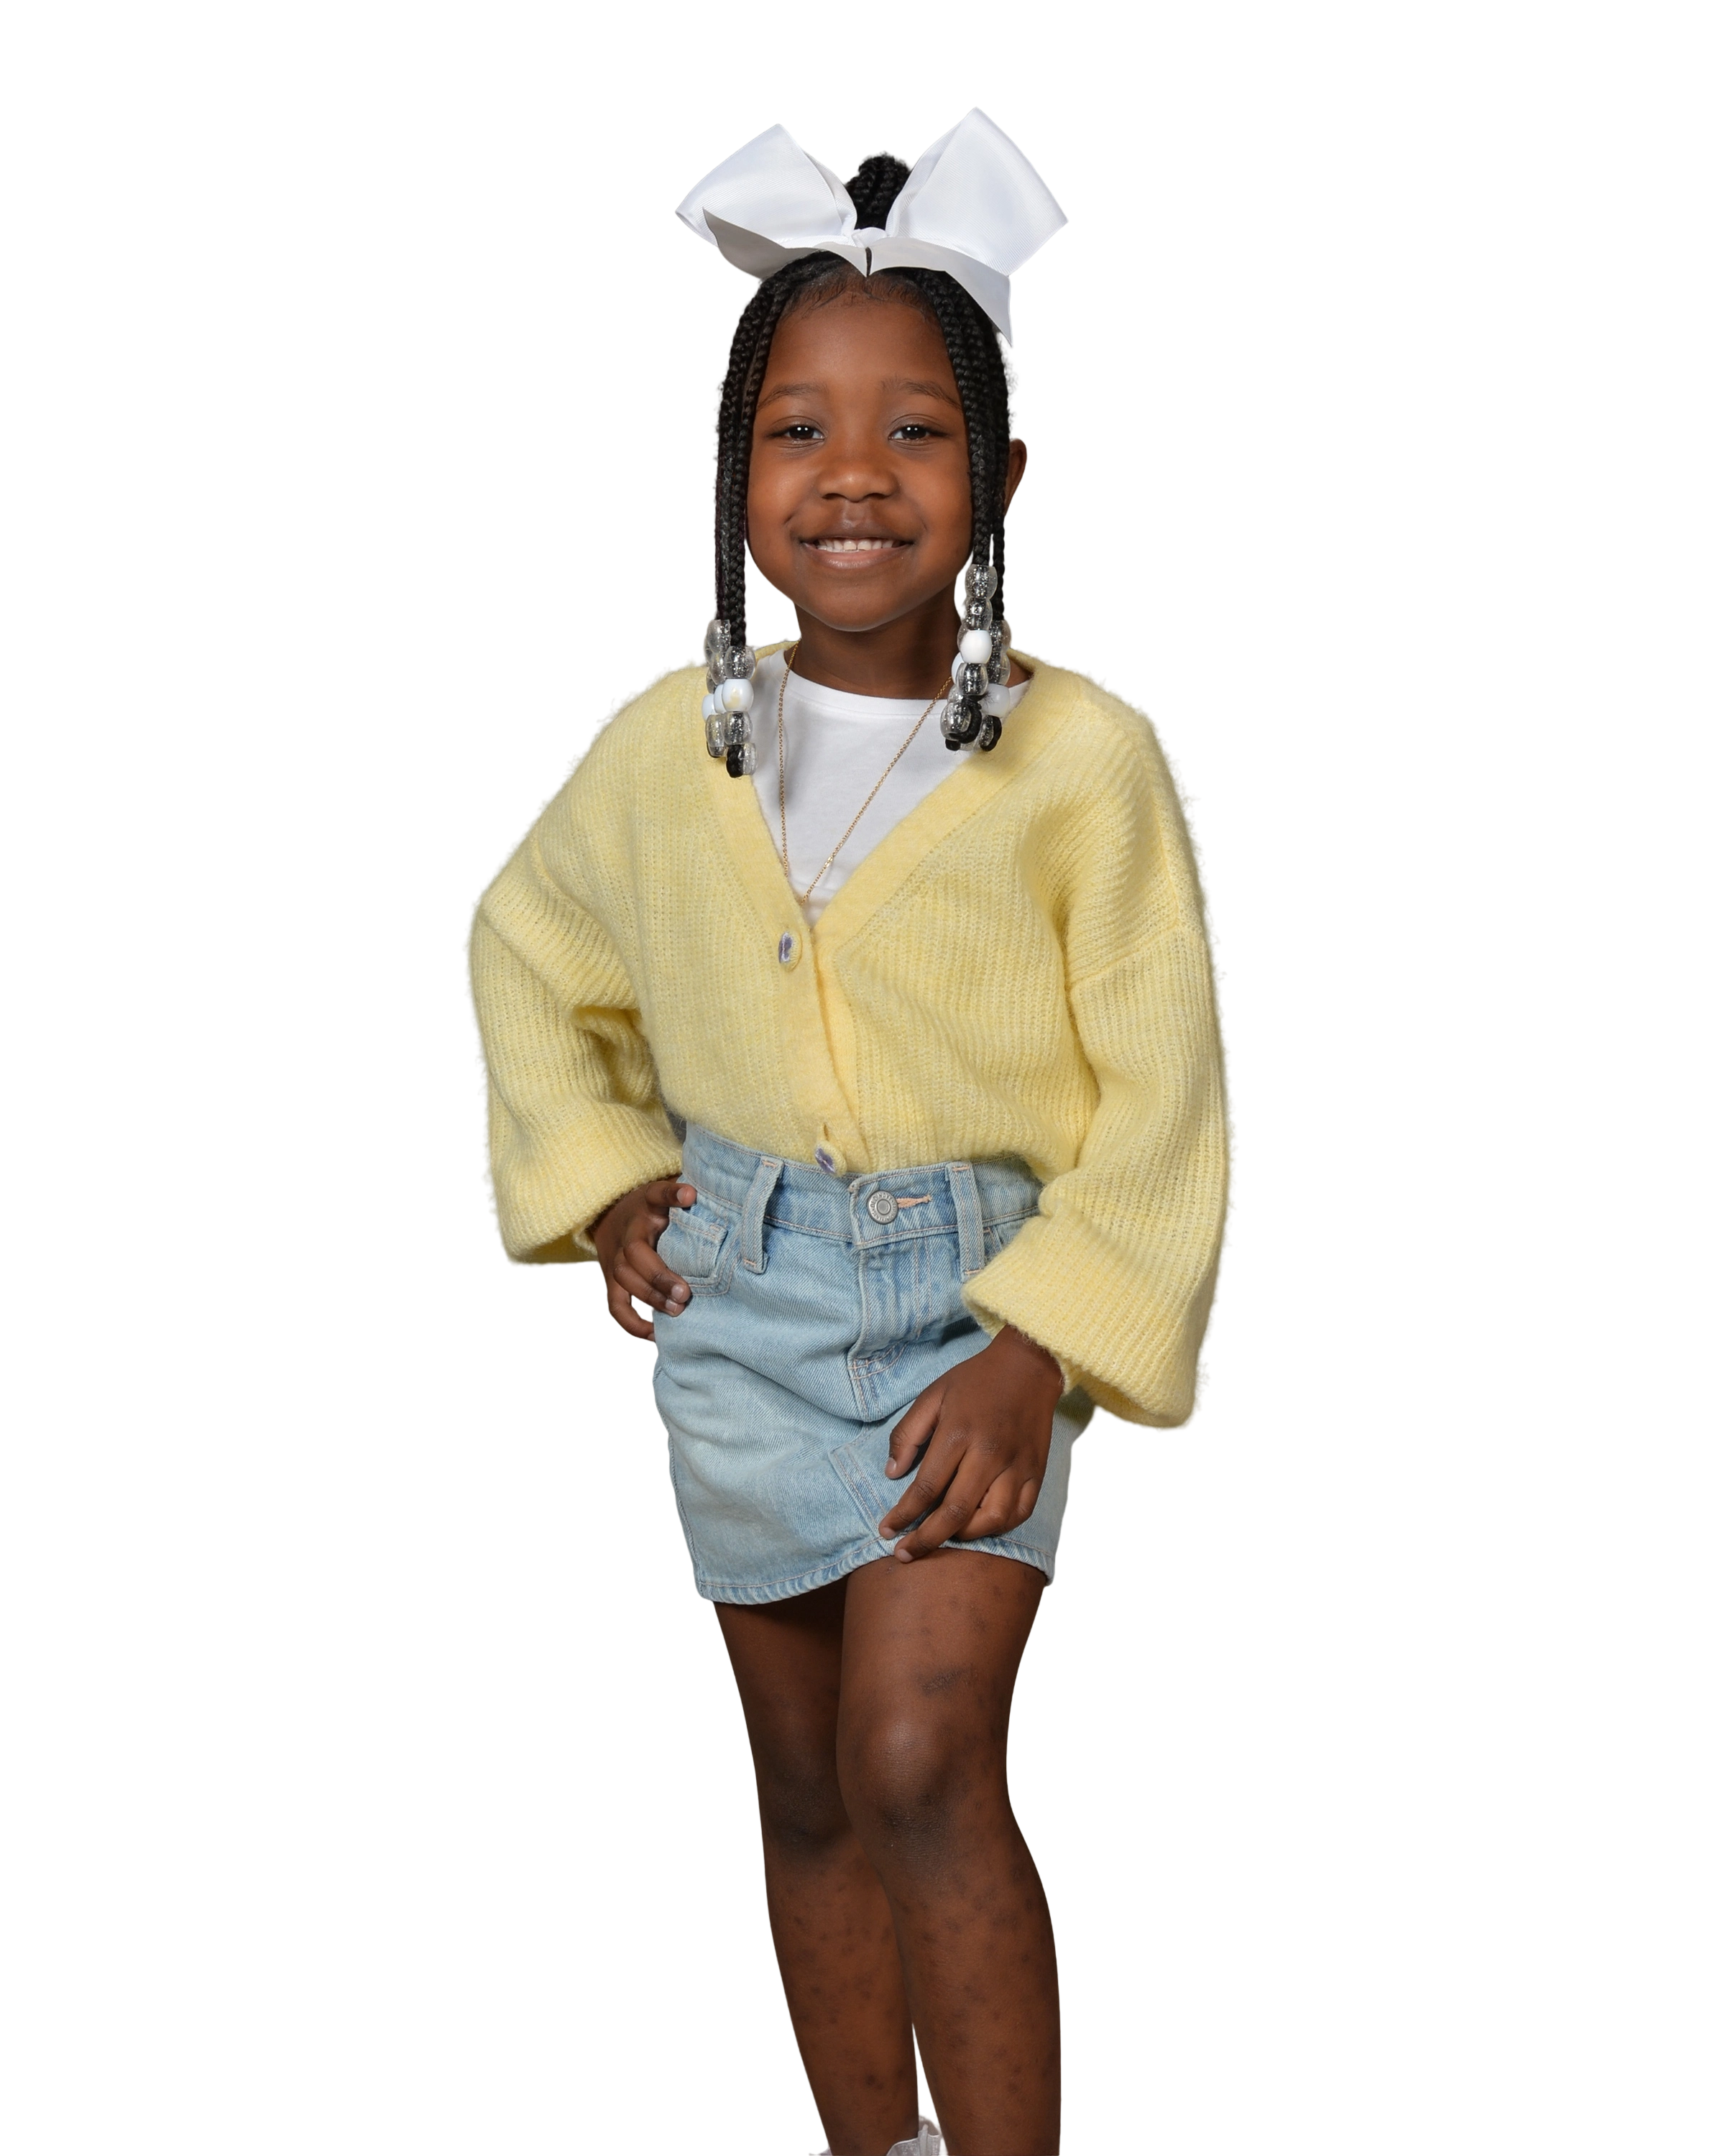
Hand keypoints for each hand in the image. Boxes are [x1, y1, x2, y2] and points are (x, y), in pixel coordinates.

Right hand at [591, 1177, 696, 1343]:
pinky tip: (655, 1334)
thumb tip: (716, 1198)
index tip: (690, 1195)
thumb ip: (689, 1198)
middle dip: (658, 1274)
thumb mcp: (669, 1196)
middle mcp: (627, 1231)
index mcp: (646, 1205)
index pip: (657, 1193)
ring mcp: (615, 1256)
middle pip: (634, 1251)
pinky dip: (633, 1322)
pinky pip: (615, 1304)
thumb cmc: (653, 1209)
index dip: (672, 1194)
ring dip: (650, 1297)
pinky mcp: (611, 1279)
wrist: (610, 1216)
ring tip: (677, 1311)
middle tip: (685, 1293)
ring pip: (623, 1278)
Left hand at [878, 1325, 1064, 1561]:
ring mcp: (1017, 1466)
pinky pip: (1019, 1513)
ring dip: (963, 1536)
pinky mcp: (1036, 1472)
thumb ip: (908, 1433)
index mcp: (958, 1433)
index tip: (886, 1531)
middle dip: (925, 1539)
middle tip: (904, 1554)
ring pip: (990, 1520)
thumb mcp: (932, 1395)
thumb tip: (892, 1473)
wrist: (1029, 1366)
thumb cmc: (975, 1380)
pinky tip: (978, 1527)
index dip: (903, 1515)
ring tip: (944, 1536)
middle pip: (955, 1512)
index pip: (926, 1487)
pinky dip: (997, 1527)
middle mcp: (989, 1455)